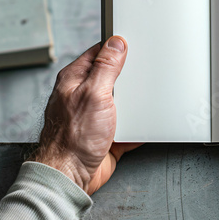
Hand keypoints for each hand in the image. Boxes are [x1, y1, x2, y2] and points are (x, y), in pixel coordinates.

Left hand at [28, 37, 141, 194]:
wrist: (72, 176)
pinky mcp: (106, 133)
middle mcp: (84, 95)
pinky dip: (138, 124)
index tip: (134, 44)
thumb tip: (116, 43)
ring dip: (135, 102)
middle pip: (112, 76)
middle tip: (145, 71)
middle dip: (130, 76)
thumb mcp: (94, 93)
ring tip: (147, 98)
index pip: (99, 53)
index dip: (116, 47)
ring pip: (122, 100)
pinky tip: (145, 122)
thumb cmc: (74, 137)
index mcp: (76, 79)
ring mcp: (95, 115)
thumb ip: (106, 67)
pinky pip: (128, 123)